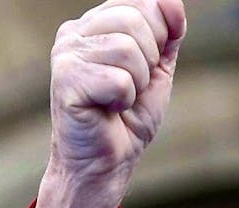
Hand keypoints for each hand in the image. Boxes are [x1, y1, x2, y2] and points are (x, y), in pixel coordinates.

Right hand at [33, 0, 186, 207]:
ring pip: (129, 50)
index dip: (160, 34)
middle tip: (132, 87)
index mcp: (96, 23)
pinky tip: (107, 110)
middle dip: (149, 61)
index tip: (148, 64)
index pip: (143, 2)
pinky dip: (124, 101)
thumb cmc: (128, 117)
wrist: (107, 162)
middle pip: (136, 20)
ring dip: (137, 84)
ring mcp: (65, 54)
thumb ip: (168, 33)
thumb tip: (172, 1)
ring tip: (119, 100)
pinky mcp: (65, 80)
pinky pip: (120, 80)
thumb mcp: (157, 68)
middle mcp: (75, 32)